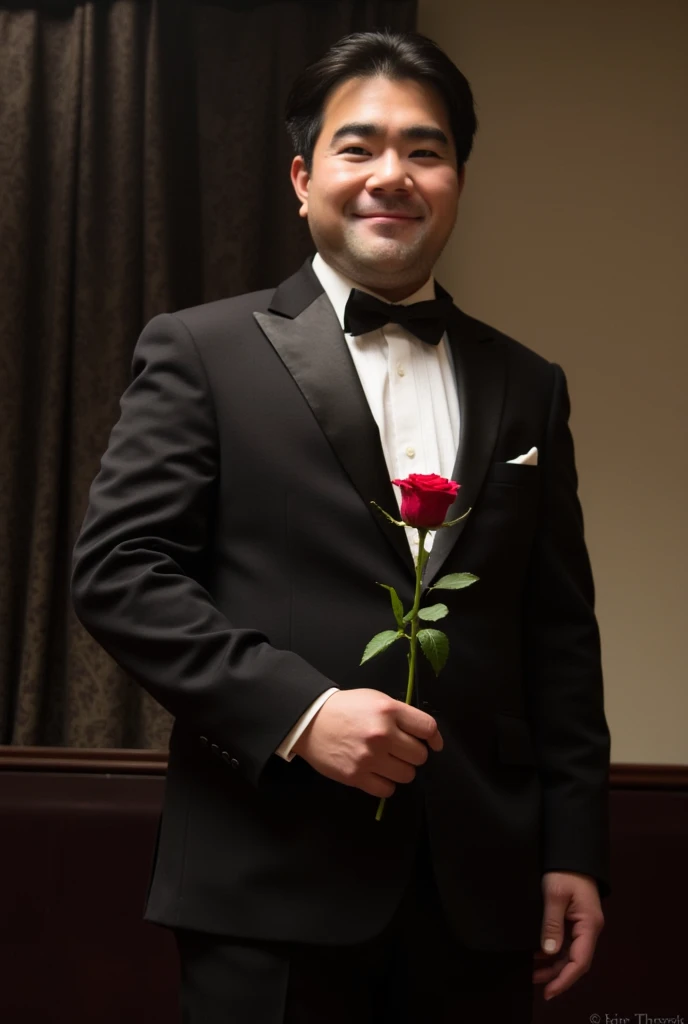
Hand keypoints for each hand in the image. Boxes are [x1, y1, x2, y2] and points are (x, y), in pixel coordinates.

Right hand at [292, 688, 442, 797]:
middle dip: (414, 753)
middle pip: (420, 755)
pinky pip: (388, 790)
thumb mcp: (376, 699)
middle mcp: (382, 734)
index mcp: (388, 711)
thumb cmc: (346, 708)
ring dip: (401, 769)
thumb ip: (400, 714)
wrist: (310, 721)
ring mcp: (369, 758)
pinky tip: (377, 773)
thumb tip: (426, 734)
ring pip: (407, 775)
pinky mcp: (357, 776)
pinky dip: (386, 783)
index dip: (434, 737)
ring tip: (388, 762)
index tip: (433, 743)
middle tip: (400, 750)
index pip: (428, 728)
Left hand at [533, 871, 603, 1000]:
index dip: (564, 978)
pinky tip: (538, 955)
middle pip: (575, 960)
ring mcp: (582, 924)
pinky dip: (553, 951)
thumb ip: (552, 924)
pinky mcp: (575, 920)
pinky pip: (566, 942)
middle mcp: (589, 928)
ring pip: (570, 953)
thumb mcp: (554, 895)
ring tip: (533, 972)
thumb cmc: (565, 870)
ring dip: (553, 964)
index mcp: (589, 925)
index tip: (550, 991)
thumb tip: (548, 951)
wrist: (571, 853)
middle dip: (557, 975)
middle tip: (535, 983)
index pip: (580, 961)